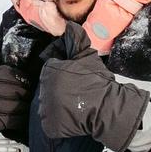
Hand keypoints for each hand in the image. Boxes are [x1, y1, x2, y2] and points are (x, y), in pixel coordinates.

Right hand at [0, 64, 33, 151]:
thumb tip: (21, 76)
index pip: (8, 73)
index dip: (21, 78)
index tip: (29, 84)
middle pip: (14, 90)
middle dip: (27, 94)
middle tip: (33, 98)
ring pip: (14, 105)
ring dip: (26, 108)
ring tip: (30, 109)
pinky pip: (11, 119)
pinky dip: (20, 120)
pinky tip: (24, 120)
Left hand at [35, 41, 149, 149]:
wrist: (107, 107)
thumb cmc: (98, 81)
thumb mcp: (87, 57)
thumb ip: (76, 40)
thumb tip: (69, 25)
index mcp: (49, 72)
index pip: (51, 70)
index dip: (64, 73)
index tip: (77, 78)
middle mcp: (43, 90)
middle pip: (49, 88)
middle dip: (61, 89)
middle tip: (78, 92)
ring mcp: (45, 110)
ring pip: (49, 105)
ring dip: (59, 105)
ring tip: (76, 105)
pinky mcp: (50, 126)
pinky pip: (52, 123)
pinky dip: (60, 122)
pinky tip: (73, 117)